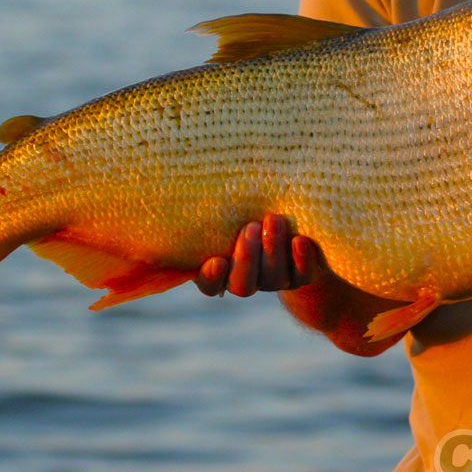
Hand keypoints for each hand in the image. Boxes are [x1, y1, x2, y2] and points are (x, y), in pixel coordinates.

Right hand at [194, 215, 320, 296]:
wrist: (290, 224)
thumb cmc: (246, 211)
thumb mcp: (226, 213)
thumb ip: (207, 213)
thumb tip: (169, 186)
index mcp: (222, 271)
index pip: (210, 285)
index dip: (212, 278)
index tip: (216, 260)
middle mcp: (248, 280)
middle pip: (243, 285)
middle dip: (247, 257)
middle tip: (251, 228)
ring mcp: (276, 281)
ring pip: (273, 278)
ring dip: (273, 250)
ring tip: (274, 220)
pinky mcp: (302, 276)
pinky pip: (303, 276)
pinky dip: (302, 259)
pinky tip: (300, 240)